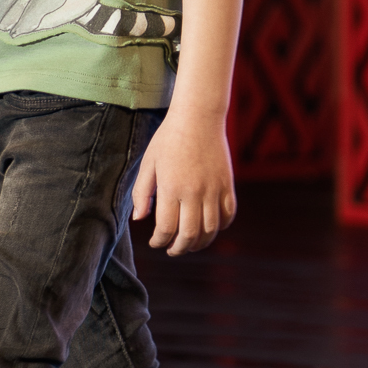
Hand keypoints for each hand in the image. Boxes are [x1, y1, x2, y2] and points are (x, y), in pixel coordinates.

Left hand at [131, 110, 235, 254]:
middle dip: (179, 248)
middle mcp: (194, 191)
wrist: (198, 117)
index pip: (166, 228)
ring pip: (210, 229)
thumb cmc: (168, 139)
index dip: (159, 241)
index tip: (155, 242)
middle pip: (189, 235)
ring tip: (190, 244)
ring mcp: (214, 189)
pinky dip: (220, 227)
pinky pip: (228, 215)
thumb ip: (142, 192)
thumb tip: (139, 219)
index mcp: (171, 187)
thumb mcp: (148, 163)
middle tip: (172, 250)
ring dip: (200, 243)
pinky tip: (209, 228)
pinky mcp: (227, 184)